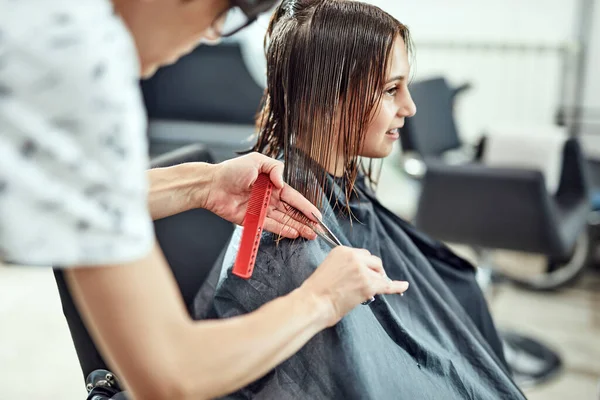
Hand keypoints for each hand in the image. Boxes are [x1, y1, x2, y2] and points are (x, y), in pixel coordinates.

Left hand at [205, 153, 320, 238]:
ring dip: (297, 227)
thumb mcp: (257, 160)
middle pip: (291, 211)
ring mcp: (261, 210)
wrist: (211, 184)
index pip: (293, 197)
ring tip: (310, 234)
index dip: (306, 206)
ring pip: (283, 220)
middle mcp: (269, 198)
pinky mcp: (252, 220)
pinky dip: (282, 230)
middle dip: (305, 220)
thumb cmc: (231, 170)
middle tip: (318, 229)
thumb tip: (283, 183)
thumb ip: (275, 168)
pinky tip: (293, 233)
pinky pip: (269, 226)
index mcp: (272, 184)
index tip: (317, 215)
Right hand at [299, 247, 409, 326]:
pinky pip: (388, 285)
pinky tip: (404, 286)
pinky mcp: (369, 285)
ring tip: (368, 292)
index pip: (362, 255)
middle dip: (374, 271)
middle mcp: (353, 257)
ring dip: (377, 282)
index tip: (364, 273)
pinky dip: (397, 286)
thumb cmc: (316, 292)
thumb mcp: (328, 269)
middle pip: (373, 261)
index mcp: (342, 251)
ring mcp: (362, 270)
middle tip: (369, 283)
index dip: (365, 266)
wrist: (312, 303)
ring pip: (379, 274)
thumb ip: (343, 267)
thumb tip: (356, 276)